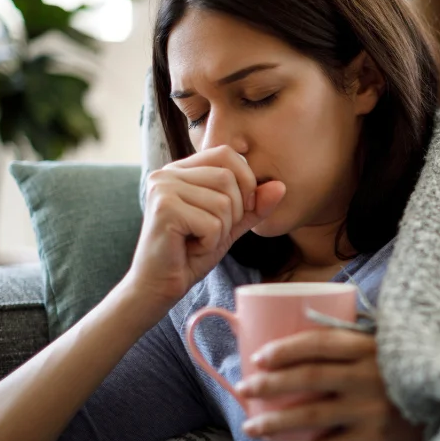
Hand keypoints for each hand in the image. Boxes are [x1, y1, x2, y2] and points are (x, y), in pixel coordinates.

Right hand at [126, 145, 285, 305]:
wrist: (159, 286)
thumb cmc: (191, 254)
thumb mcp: (230, 225)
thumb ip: (254, 206)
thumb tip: (281, 186)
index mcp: (181, 170)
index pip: (227, 154)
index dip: (245, 181)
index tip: (240, 210)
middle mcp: (167, 172)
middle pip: (228, 178)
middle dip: (233, 213)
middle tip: (210, 233)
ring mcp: (163, 188)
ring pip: (222, 202)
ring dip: (220, 231)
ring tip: (198, 241)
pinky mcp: (164, 209)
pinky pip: (212, 223)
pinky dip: (210, 243)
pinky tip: (190, 249)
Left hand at [237, 329, 423, 440]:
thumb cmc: (414, 373)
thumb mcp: (391, 347)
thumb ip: (358, 341)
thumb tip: (308, 331)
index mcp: (371, 347)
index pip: (319, 343)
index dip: (285, 349)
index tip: (259, 357)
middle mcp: (369, 376)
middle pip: (308, 378)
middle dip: (270, 384)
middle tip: (244, 389)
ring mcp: (372, 410)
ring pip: (313, 416)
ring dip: (277, 422)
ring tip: (252, 427)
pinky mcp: (377, 439)